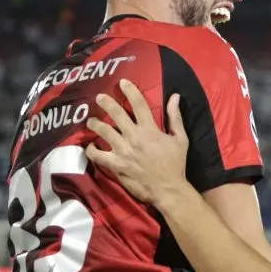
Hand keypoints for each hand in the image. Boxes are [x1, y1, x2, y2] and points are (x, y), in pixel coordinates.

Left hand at [84, 79, 189, 206]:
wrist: (168, 188)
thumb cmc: (175, 163)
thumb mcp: (180, 139)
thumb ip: (175, 117)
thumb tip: (175, 96)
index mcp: (150, 129)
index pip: (139, 104)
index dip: (130, 91)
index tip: (123, 82)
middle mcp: (134, 137)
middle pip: (116, 114)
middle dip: (106, 103)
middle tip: (99, 97)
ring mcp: (123, 151)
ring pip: (103, 131)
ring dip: (95, 124)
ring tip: (90, 121)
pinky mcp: (116, 164)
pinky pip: (98, 155)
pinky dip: (91, 150)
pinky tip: (90, 147)